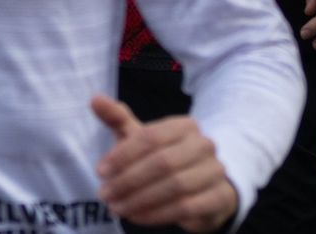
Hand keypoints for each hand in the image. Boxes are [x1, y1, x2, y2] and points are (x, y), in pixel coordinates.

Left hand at [92, 95, 236, 231]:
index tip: (100, 172)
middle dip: (128, 181)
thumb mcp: (138, 138)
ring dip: (140, 200)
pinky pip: (188, 207)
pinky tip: (137, 216)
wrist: (200, 188)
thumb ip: (117, 119)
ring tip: (117, 208)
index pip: (150, 137)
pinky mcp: (221, 198)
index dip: (122, 155)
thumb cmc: (161, 157)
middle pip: (162, 162)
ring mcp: (216, 171)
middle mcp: (204, 145)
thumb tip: (95, 99)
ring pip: (175, 186)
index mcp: (184, 126)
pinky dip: (158, 213)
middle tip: (105, 195)